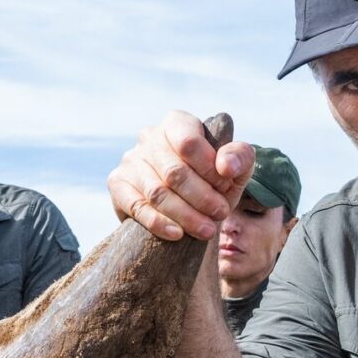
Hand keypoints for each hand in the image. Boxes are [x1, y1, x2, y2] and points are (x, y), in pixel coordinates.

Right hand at [108, 111, 253, 241]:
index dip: (209, 169)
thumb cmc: (212, 181)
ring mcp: (130, 159)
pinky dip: (159, 223)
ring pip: (157, 192)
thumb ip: (240, 158)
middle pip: (174, 172)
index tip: (226, 188)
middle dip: (202, 197)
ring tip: (206, 230)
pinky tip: (177, 234)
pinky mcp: (117, 183)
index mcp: (177, 123)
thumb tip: (226, 167)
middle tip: (220, 214)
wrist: (187, 204)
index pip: (189, 143)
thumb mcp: (235, 168)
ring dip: (185, 215)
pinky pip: (137, 206)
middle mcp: (149, 136)